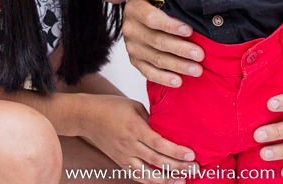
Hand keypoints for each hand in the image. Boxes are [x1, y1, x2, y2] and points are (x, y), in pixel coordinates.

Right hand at [77, 94, 197, 183]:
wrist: (87, 117)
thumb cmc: (111, 107)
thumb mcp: (135, 107)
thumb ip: (151, 120)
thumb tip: (167, 128)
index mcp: (135, 128)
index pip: (159, 144)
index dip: (176, 152)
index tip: (191, 155)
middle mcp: (130, 145)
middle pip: (157, 161)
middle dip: (178, 167)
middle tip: (195, 169)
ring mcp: (124, 156)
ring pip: (148, 174)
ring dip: (167, 179)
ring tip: (182, 180)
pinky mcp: (120, 162)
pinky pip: (137, 176)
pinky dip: (151, 181)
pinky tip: (163, 181)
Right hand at [122, 0, 204, 86]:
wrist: (139, 7)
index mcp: (135, 8)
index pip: (151, 18)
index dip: (170, 25)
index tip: (189, 29)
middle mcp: (130, 27)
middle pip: (156, 41)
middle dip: (180, 49)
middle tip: (200, 55)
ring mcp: (131, 45)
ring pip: (155, 59)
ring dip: (177, 66)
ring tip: (197, 70)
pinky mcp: (134, 59)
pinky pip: (148, 72)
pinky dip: (163, 78)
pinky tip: (178, 81)